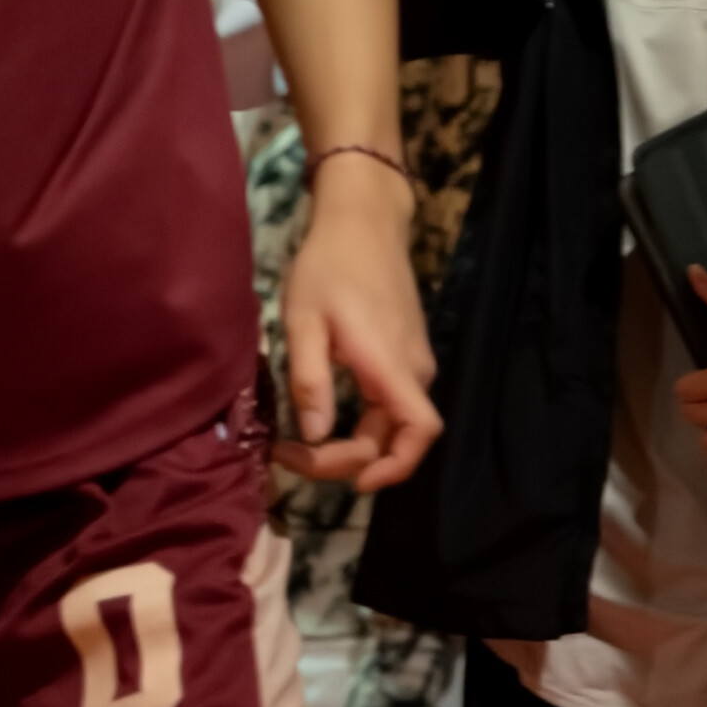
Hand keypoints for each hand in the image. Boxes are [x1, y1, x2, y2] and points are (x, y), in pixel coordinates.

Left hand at [273, 170, 441, 489]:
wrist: (363, 223)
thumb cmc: (329, 266)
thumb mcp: (303, 321)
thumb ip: (310, 380)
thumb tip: (314, 435)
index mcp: (389, 365)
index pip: (419, 431)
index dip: (395, 467)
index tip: (350, 483)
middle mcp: (412, 369)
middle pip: (395, 437)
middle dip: (345, 460)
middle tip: (288, 454)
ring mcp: (411, 361)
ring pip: (390, 423)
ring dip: (351, 443)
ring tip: (298, 441)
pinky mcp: (403, 353)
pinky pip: (389, 403)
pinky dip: (359, 422)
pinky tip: (322, 412)